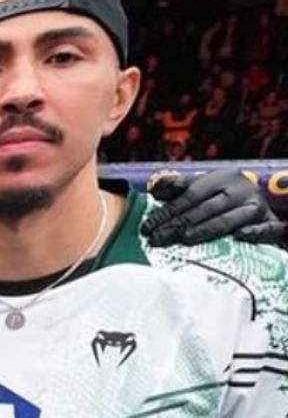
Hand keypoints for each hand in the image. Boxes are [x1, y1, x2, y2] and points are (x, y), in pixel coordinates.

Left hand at [143, 167, 283, 246]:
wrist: (258, 207)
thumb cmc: (222, 200)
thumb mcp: (203, 190)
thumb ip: (179, 189)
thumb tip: (154, 189)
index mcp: (222, 178)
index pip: (189, 195)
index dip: (166, 211)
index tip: (146, 227)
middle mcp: (240, 188)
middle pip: (204, 208)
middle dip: (177, 225)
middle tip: (156, 239)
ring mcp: (256, 205)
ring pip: (228, 219)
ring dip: (206, 229)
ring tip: (185, 239)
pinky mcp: (271, 221)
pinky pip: (266, 228)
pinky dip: (254, 232)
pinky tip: (239, 237)